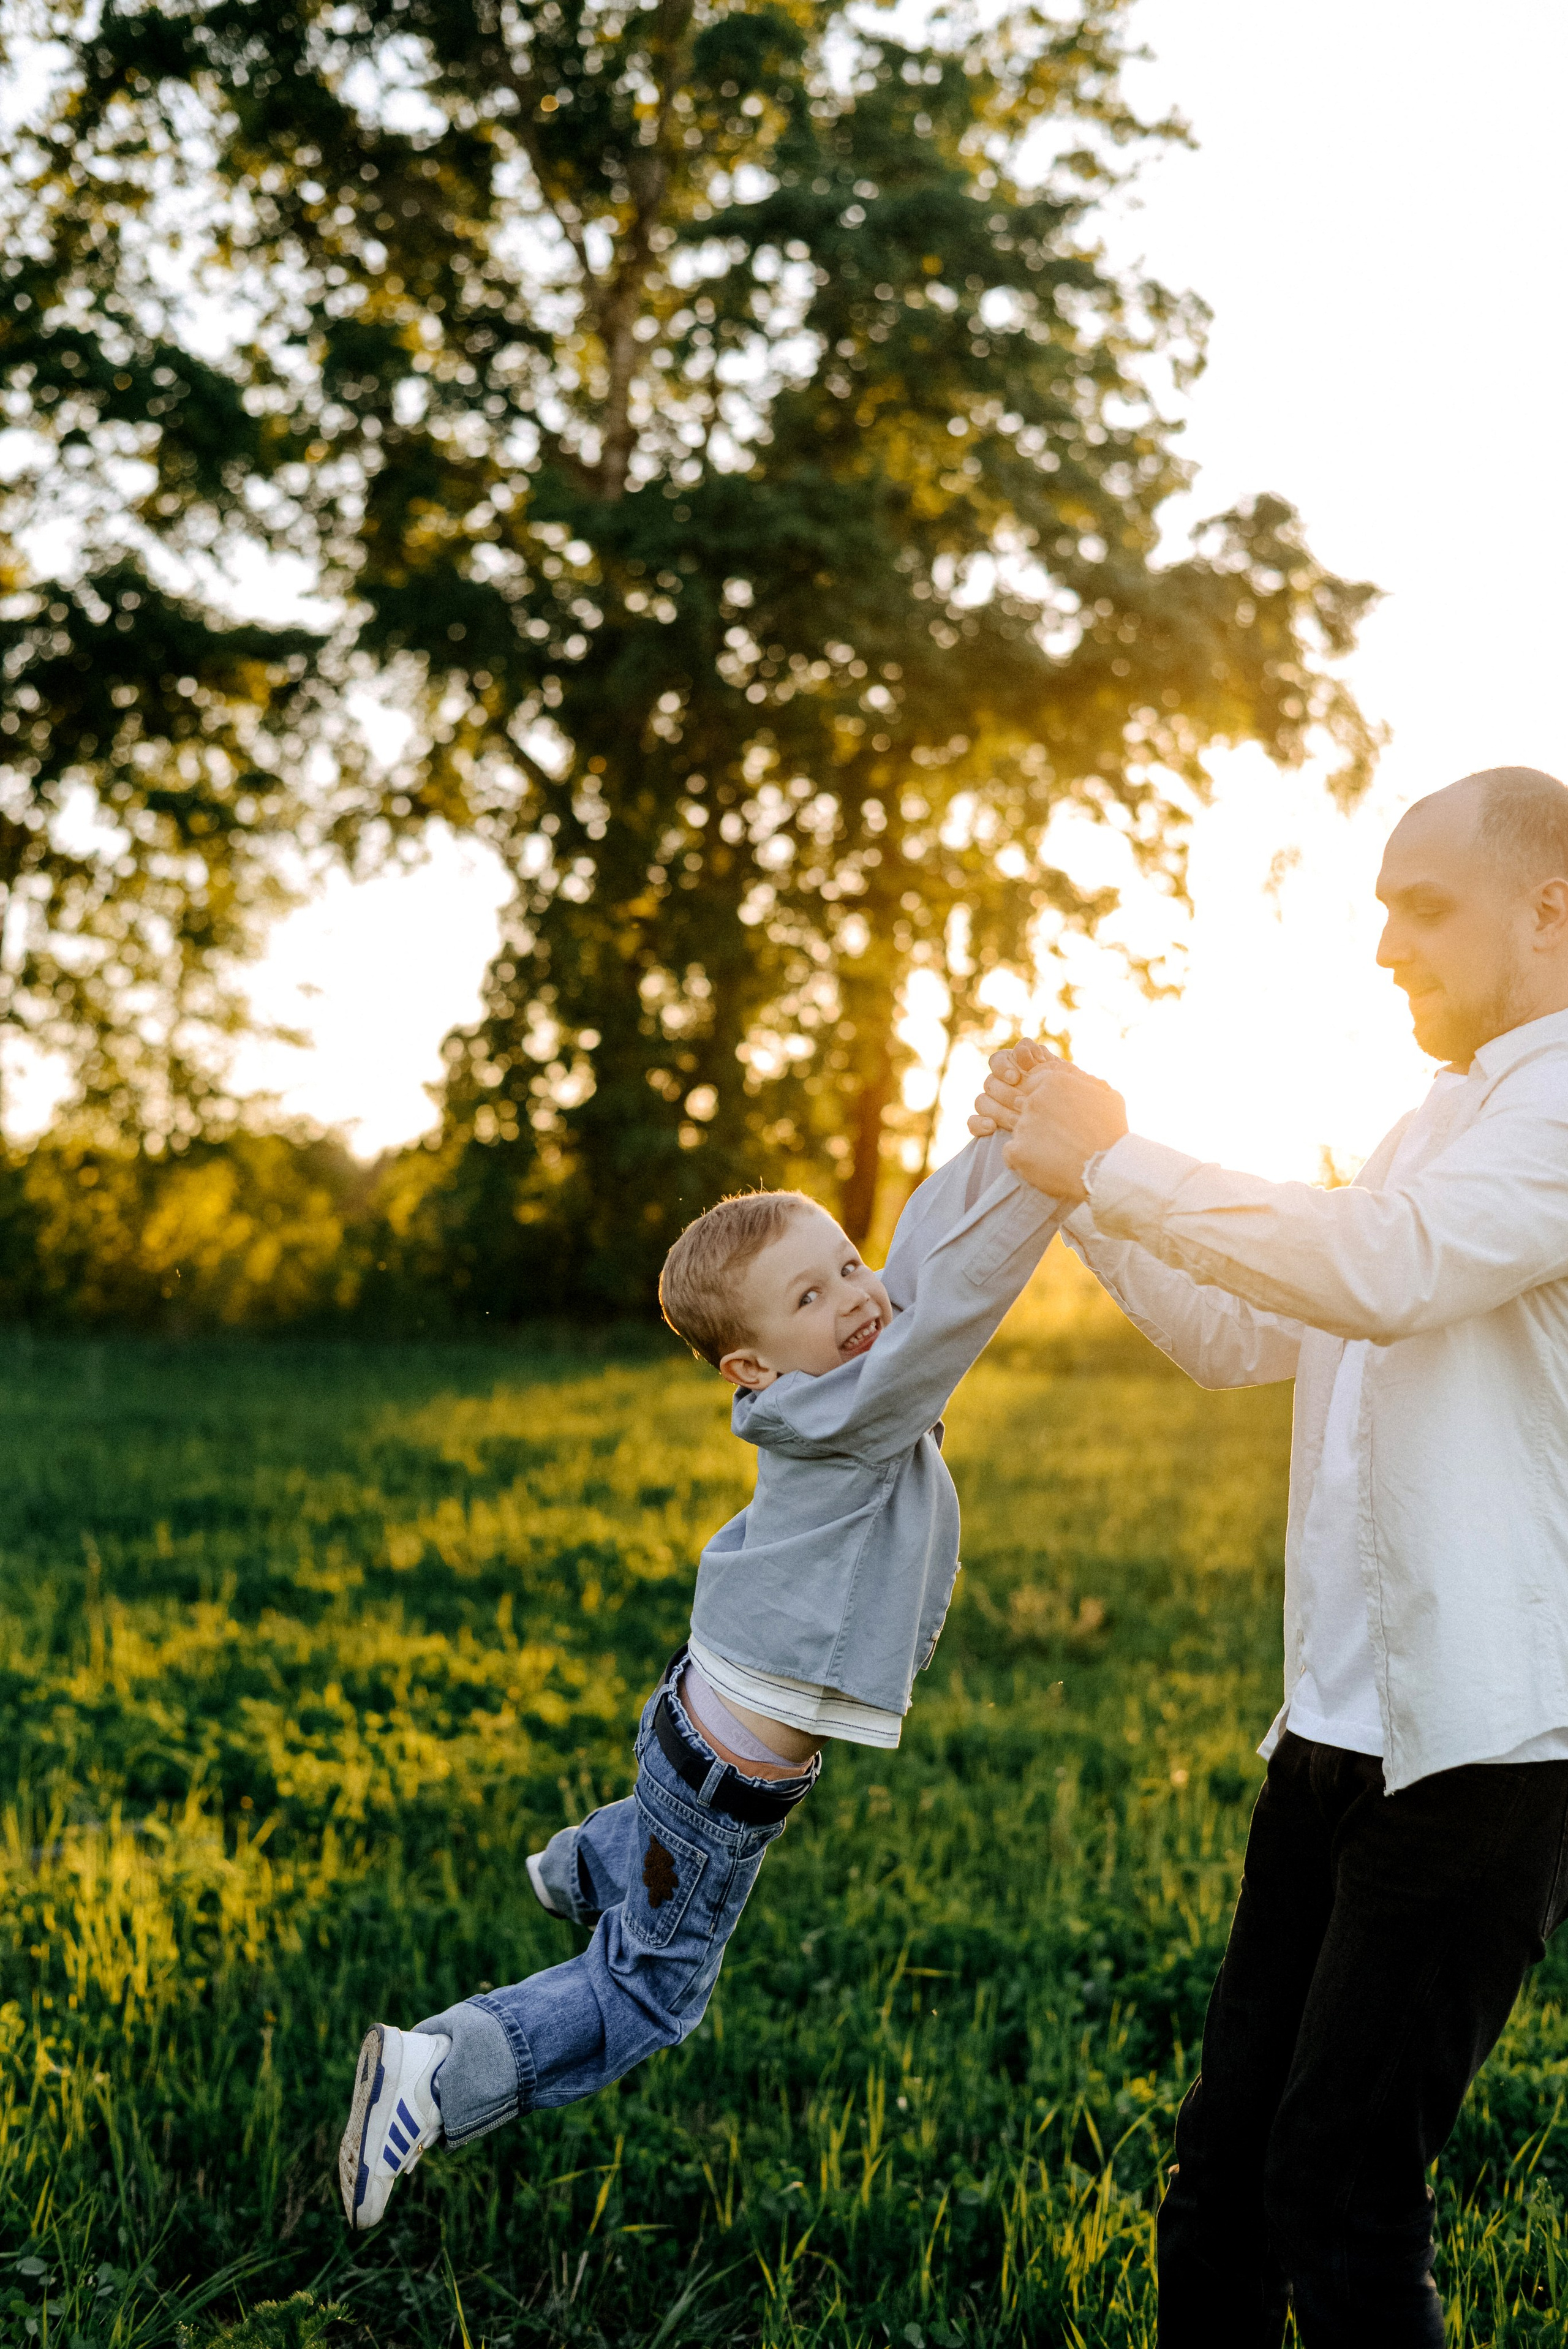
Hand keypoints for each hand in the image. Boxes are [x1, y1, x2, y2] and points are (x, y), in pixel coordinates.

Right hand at [967, 1037, 1054, 1136]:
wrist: (1068, 1120)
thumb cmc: (1062, 1091)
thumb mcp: (1057, 1072)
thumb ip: (1039, 1058)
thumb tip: (1020, 1052)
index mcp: (1012, 1065)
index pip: (996, 1060)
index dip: (1002, 1068)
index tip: (1015, 1078)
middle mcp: (999, 1083)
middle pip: (990, 1083)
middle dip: (1006, 1094)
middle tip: (1024, 1104)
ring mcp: (991, 1104)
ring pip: (981, 1102)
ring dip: (998, 1110)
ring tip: (1017, 1121)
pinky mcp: (987, 1124)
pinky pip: (973, 1122)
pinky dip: (979, 1124)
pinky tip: (991, 1128)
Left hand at [1002, 1057, 1127, 1202]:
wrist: (1106, 1169)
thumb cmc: (1111, 1133)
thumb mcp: (1107, 1097)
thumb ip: (1087, 1083)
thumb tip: (1078, 1078)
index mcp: (1054, 1082)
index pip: (1035, 1086)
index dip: (1046, 1103)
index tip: (1057, 1117)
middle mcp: (1034, 1100)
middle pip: (1025, 1108)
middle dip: (1038, 1121)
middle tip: (1059, 1138)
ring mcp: (1023, 1125)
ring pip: (1019, 1131)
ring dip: (1032, 1141)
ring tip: (1056, 1154)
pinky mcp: (1016, 1151)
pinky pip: (1010, 1152)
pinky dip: (1023, 1160)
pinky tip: (1043, 1164)